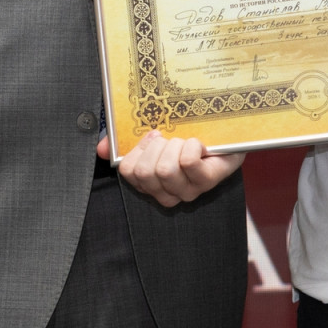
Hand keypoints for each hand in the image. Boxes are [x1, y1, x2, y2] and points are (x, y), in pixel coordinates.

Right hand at [100, 132, 244, 207]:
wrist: (226, 135)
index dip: (138, 150)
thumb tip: (101, 149)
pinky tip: (198, 144)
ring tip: (185, 142)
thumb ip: (124, 142)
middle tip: (170, 139)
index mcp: (152, 184)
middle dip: (157, 147)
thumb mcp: (154, 136)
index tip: (153, 137)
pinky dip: (191, 146)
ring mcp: (189, 190)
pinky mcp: (208, 181)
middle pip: (145, 172)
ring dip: (175, 146)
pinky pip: (188, 162)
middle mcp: (168, 193)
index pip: (128, 172)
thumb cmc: (187, 136)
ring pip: (165, 169)